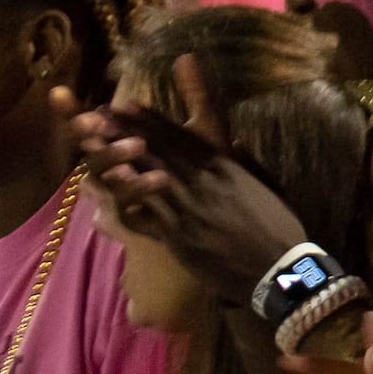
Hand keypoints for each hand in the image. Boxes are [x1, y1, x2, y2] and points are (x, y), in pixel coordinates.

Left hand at [68, 79, 309, 305]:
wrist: (279, 268)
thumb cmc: (276, 227)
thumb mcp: (260, 185)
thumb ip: (241, 163)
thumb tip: (233, 144)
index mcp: (223, 166)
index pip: (181, 137)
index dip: (151, 121)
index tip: (128, 106)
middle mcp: (203, 182)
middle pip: (157, 150)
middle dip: (126, 131)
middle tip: (98, 115)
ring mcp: (189, 210)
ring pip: (147, 176)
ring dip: (118, 157)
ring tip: (93, 143)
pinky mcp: (181, 238)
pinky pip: (147, 215)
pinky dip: (127, 198)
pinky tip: (107, 184)